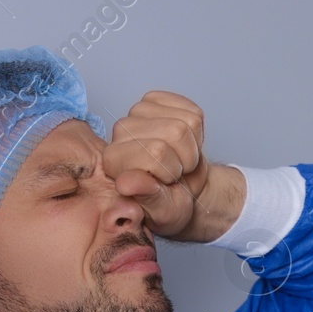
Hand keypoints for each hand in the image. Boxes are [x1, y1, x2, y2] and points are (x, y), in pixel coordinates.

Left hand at [101, 91, 243, 243]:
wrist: (183, 189)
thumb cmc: (170, 202)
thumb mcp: (163, 210)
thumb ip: (147, 198)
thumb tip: (126, 184)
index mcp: (114, 160)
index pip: (157, 151)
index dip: (171, 170)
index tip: (165, 183)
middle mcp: (120, 131)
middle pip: (175, 132)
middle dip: (184, 157)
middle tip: (175, 172)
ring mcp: (137, 112)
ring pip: (186, 122)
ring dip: (192, 146)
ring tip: (180, 160)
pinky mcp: (155, 101)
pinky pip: (193, 112)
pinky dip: (197, 132)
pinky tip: (184, 143)